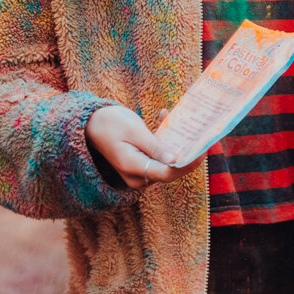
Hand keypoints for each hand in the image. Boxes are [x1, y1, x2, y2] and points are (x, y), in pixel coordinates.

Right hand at [84, 106, 204, 190]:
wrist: (90, 123)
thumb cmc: (110, 124)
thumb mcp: (134, 131)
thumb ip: (154, 147)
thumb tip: (175, 160)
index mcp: (133, 168)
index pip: (167, 173)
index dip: (187, 164)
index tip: (203, 150)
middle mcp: (137, 176)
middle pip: (169, 170)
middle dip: (185, 152)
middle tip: (199, 132)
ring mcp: (138, 172)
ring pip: (166, 162)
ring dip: (175, 142)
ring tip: (176, 118)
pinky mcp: (141, 164)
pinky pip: (159, 157)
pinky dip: (165, 141)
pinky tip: (163, 117)